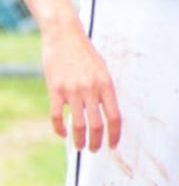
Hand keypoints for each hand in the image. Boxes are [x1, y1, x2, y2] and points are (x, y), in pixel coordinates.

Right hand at [41, 23, 120, 151]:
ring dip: (79, 141)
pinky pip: (57, 116)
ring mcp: (73, 90)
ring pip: (78, 124)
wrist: (65, 36)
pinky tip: (63, 134)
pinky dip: (60, 129)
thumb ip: (104, 90)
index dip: (115, 134)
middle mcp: (91, 89)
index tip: (113, 145)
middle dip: (97, 142)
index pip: (115, 116)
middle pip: (97, 125)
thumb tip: (107, 112)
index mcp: (106, 84)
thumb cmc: (85, 53)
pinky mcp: (55, 90)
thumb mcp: (102, 69)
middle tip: (95, 150)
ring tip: (79, 147)